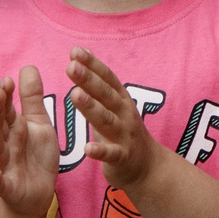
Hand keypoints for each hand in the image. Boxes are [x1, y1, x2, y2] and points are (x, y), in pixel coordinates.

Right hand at [0, 65, 58, 217]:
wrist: (37, 194)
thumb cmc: (34, 154)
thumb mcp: (38, 123)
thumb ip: (32, 98)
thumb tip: (27, 66)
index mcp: (13, 129)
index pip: (5, 109)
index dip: (5, 96)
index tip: (7, 80)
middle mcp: (5, 145)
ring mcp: (4, 167)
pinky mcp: (9, 189)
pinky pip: (0, 185)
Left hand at [69, 48, 160, 192]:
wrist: (147, 167)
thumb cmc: (124, 133)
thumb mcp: (114, 108)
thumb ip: (98, 89)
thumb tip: (79, 63)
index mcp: (121, 101)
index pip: (107, 78)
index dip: (93, 64)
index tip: (75, 50)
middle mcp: (125, 114)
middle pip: (105, 94)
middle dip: (89, 79)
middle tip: (71, 66)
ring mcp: (125, 135)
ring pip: (106, 120)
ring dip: (91, 107)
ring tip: (75, 95)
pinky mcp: (122, 157)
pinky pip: (111, 154)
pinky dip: (100, 150)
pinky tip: (88, 148)